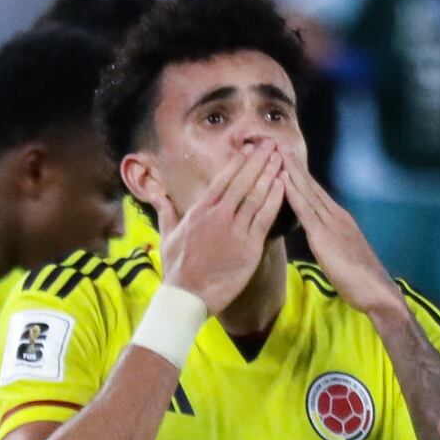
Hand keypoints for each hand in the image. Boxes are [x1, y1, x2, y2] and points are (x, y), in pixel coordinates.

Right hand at [151, 140, 287, 313]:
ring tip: (281, 158)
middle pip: (242, 182)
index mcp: (200, 210)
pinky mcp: (248, 246)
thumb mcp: (168, 233)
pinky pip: (265, 218)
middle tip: (272, 144)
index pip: (223, 179)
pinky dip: (275, 199)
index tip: (250, 149)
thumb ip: (166, 209)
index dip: (239, 162)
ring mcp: (234, 230)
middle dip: (258, 161)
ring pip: (256, 196)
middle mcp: (218, 215)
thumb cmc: (177, 268)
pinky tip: (283, 186)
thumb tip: (156, 192)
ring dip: (270, 174)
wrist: (186, 296)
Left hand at [285, 162, 401, 314]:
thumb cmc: (362, 281)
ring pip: (306, 192)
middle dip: (293, 165)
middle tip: (276, 143)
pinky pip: (305, 210)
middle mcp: (336, 216)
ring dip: (290, 171)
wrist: (377, 292)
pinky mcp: (324, 236)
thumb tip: (320, 239)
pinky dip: (292, 193)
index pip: (316, 192)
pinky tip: (281, 179)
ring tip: (275, 152)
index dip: (300, 175)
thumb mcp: (344, 255)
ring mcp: (331, 224)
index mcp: (340, 220)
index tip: (285, 158)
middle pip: (310, 186)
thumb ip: (331, 242)